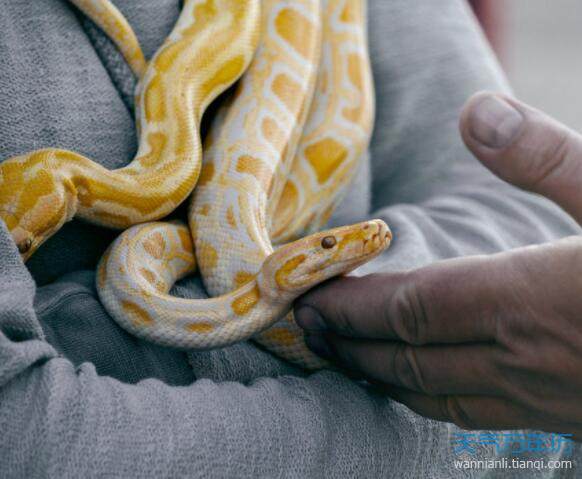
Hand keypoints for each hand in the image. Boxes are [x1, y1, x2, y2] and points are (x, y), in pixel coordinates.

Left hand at [295, 92, 581, 436]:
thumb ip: (550, 158)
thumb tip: (476, 113)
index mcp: (528, 302)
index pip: (407, 310)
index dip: (353, 306)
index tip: (310, 297)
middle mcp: (524, 361)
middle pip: (408, 359)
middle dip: (351, 346)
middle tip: (307, 333)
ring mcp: (547, 401)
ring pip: (437, 396)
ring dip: (383, 377)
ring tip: (347, 361)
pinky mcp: (572, 420)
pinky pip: (477, 416)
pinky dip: (434, 399)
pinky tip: (428, 386)